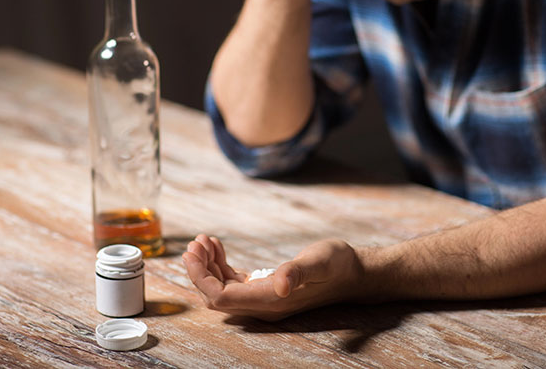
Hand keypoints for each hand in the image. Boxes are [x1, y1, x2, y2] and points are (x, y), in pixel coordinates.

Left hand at [183, 234, 363, 320]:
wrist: (354, 273)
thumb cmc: (337, 265)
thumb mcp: (318, 262)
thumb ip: (298, 272)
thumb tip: (281, 284)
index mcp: (270, 301)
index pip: (220, 297)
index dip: (200, 278)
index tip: (191, 253)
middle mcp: (263, 305)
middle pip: (216, 295)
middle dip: (200, 270)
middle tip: (194, 243)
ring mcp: (264, 298)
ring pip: (223, 288)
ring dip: (208, 266)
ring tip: (203, 241)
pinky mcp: (267, 289)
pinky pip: (234, 281)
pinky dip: (221, 264)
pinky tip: (217, 247)